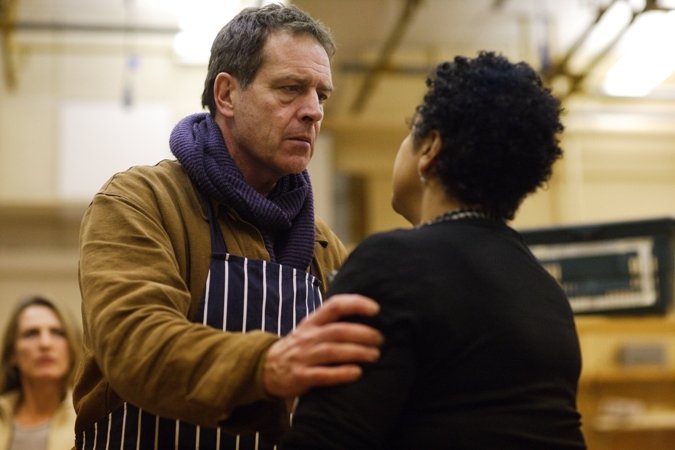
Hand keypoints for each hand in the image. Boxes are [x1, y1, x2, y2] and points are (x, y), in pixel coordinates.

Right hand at [263, 294, 382, 398]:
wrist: (266, 367)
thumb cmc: (298, 347)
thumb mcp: (310, 328)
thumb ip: (332, 322)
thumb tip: (367, 315)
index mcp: (312, 322)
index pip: (334, 306)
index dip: (356, 304)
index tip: (376, 309)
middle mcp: (308, 337)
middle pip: (338, 330)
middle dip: (363, 333)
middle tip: (381, 340)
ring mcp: (303, 356)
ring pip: (332, 351)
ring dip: (357, 352)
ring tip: (375, 355)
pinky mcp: (301, 376)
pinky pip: (323, 374)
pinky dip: (341, 374)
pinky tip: (357, 373)